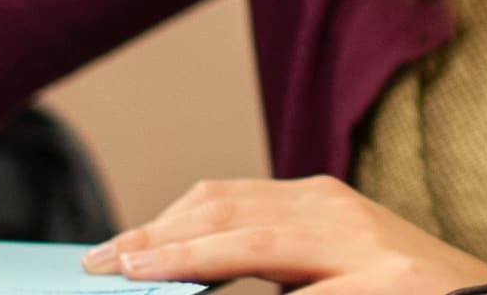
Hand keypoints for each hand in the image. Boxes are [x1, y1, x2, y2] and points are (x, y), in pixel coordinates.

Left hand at [81, 176, 486, 294]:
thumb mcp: (340, 271)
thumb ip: (278, 267)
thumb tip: (197, 281)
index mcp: (323, 204)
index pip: (222, 200)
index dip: (160, 226)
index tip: (110, 254)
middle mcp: (339, 213)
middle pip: (224, 211)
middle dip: (155, 240)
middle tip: (100, 267)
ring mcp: (366, 248)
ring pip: (250, 245)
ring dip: (183, 258)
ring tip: (132, 274)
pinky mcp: (386, 284)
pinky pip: (298, 293)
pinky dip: (239, 289)